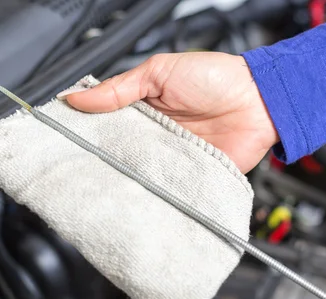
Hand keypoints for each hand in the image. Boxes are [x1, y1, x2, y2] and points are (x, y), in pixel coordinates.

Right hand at [58, 52, 278, 172]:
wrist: (259, 101)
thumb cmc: (215, 78)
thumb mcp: (159, 72)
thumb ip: (120, 88)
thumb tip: (76, 97)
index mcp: (141, 111)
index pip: (105, 127)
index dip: (87, 135)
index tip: (66, 145)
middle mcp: (153, 137)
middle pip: (120, 155)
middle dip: (104, 164)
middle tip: (83, 172)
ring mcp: (171, 158)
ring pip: (141, 175)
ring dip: (129, 180)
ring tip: (107, 190)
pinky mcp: (190, 177)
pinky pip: (169, 189)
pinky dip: (158, 194)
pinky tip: (142, 199)